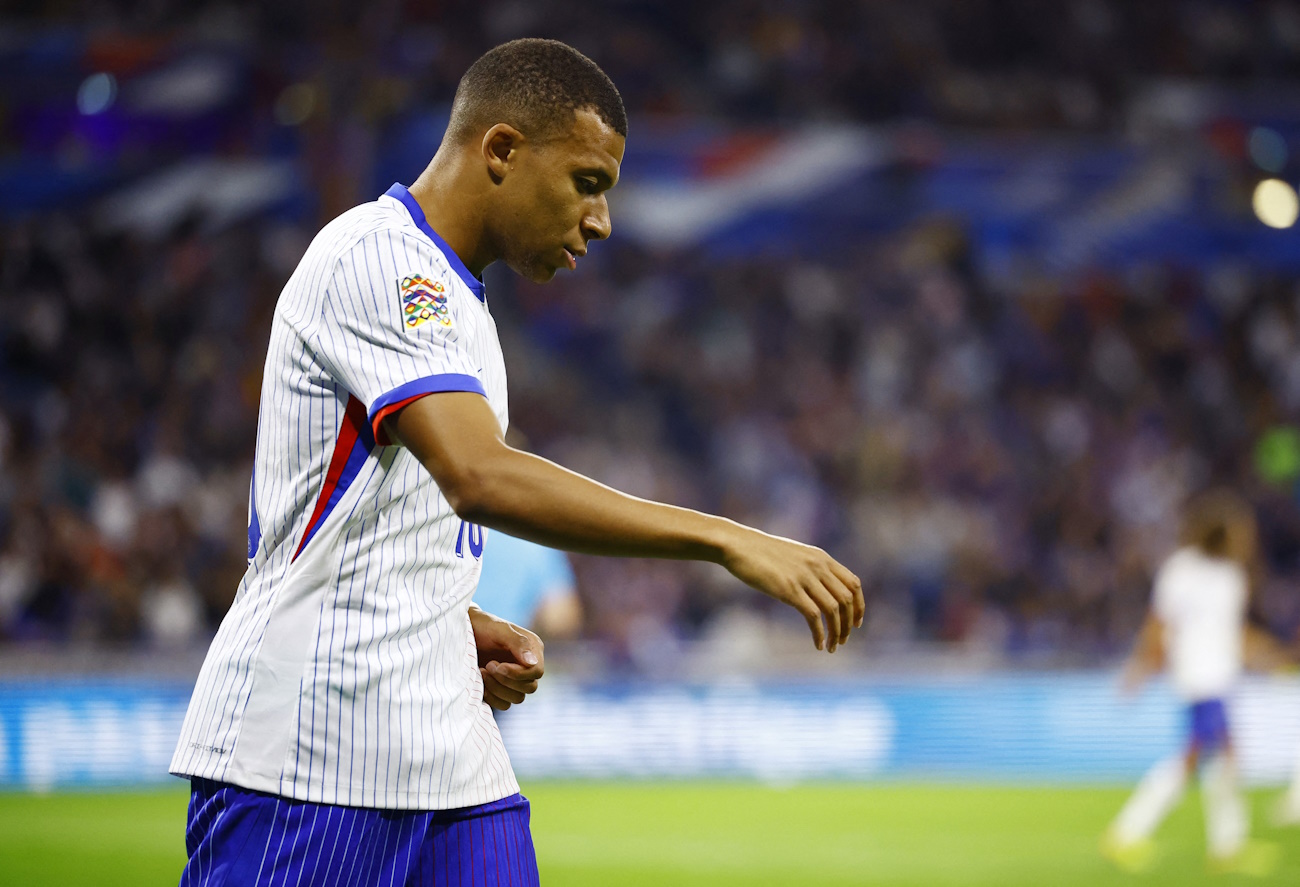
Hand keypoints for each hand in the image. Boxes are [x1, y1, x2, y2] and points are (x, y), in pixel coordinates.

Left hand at [469, 606, 544, 710]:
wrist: (461, 632)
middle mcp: (528, 666)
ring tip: (482, 671)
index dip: (518, 673)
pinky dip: (492, 697)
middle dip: (506, 680)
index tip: (497, 665)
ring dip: (497, 688)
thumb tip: (532, 663)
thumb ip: (518, 643)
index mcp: (533, 649)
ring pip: (517, 698)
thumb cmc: (482, 626)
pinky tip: (480, 681)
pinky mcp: (502, 689)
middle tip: (487, 665)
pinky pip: (504, 704)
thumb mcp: (499, 629)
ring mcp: (515, 679)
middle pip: (529, 687)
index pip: (536, 672)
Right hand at [719, 525, 863, 652]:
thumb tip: (818, 587)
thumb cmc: (761, 552)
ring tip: (831, 647)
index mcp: (821, 557)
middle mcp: (817, 566)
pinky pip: (813, 616)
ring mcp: (804, 577)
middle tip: (842, 641)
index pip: (853, 583)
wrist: (738, 545)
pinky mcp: (789, 590)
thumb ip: (809, 568)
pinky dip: (819, 633)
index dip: (859, 606)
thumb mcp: (793, 555)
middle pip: (847, 600)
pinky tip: (817, 644)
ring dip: (836, 633)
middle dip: (848, 624)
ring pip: (833, 610)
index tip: (856, 623)